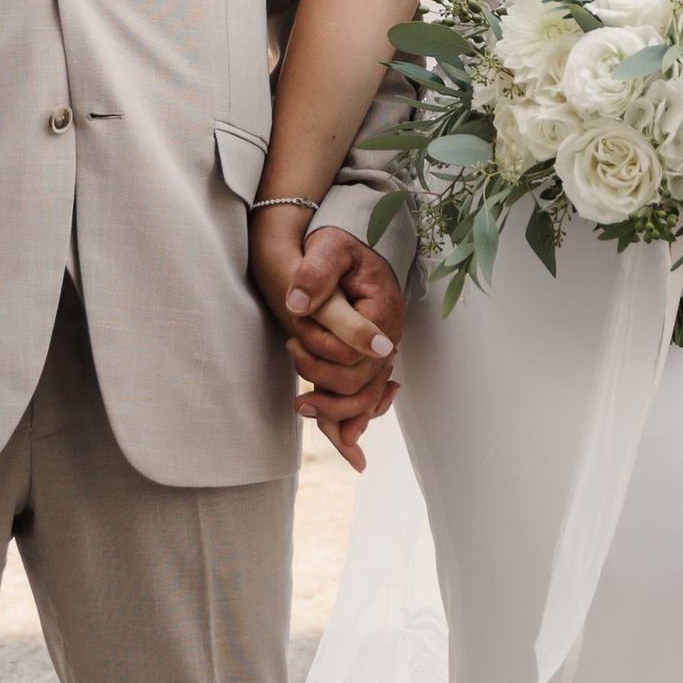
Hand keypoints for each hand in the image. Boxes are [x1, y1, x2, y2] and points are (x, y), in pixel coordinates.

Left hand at [251, 220, 404, 466]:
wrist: (347, 243)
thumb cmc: (337, 244)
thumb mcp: (327, 249)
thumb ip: (314, 275)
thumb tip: (297, 306)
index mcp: (383, 311)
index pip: (357, 353)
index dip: (324, 355)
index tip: (294, 344)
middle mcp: (389, 337)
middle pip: (363, 382)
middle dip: (326, 388)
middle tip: (293, 379)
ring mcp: (381, 351)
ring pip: (367, 397)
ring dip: (339, 413)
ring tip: (302, 409)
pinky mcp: (369, 358)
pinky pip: (368, 396)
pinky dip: (356, 417)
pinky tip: (344, 439)